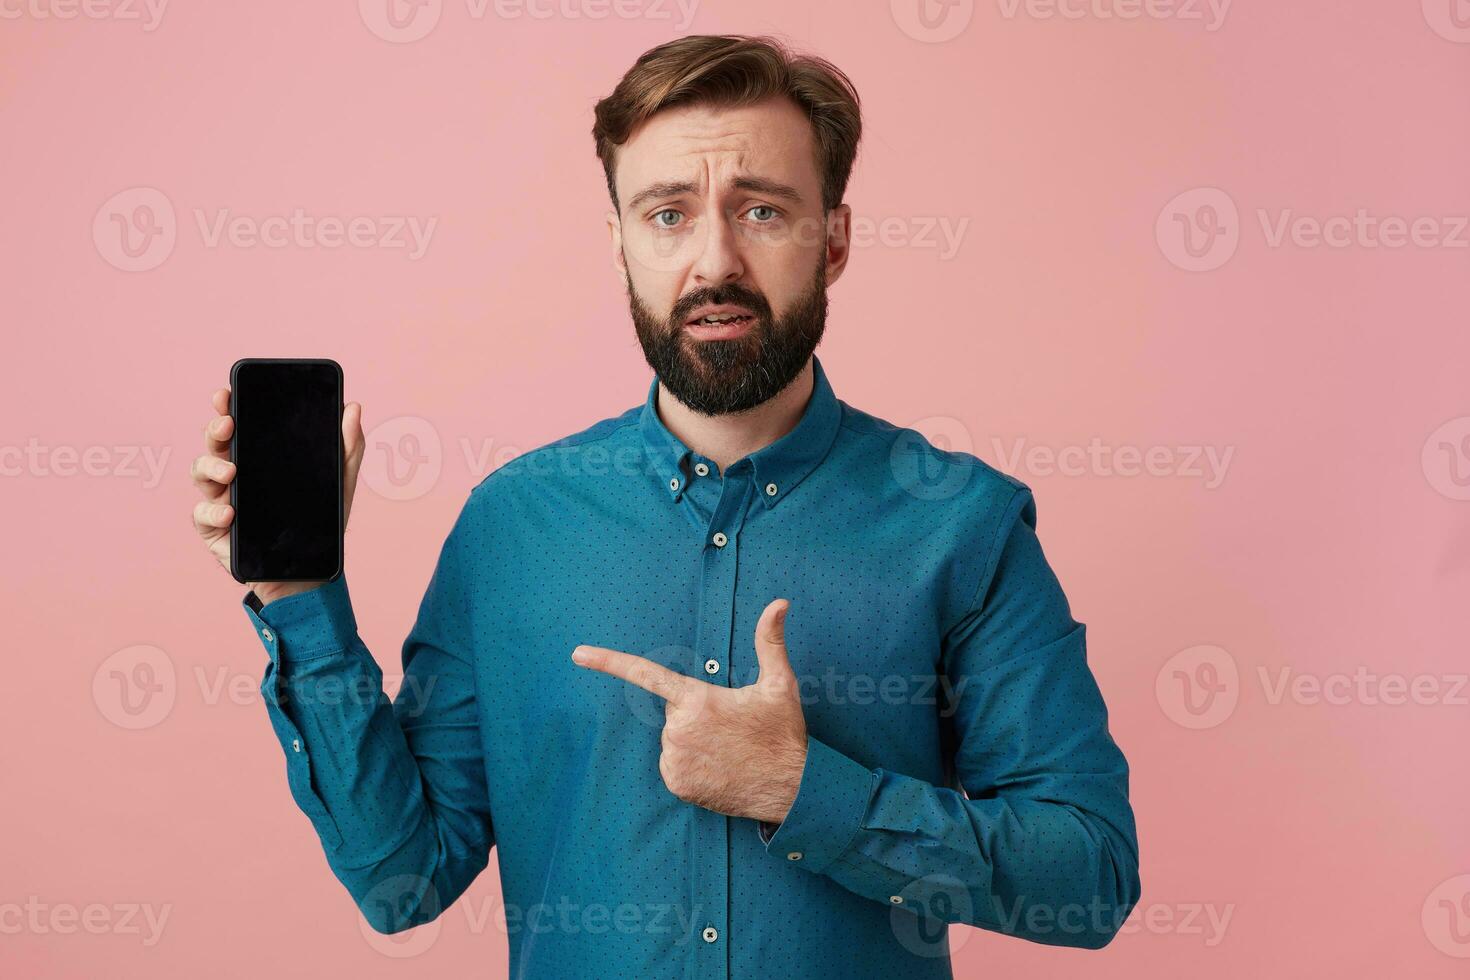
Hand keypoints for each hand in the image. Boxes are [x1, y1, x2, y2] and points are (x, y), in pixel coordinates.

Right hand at [190, 385, 365, 604]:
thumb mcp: (339, 483)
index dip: (227, 407)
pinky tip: (230, 512)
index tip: (227, 393)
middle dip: (215, 430)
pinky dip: (214, 511)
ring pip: (201, 473)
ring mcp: (221, 500)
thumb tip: (353, 407)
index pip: (238, 426)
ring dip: (211, 467)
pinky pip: (203, 515)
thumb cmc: (318, 521)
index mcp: (258, 457)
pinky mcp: (215, 530)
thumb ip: (347, 447)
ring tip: (231, 472)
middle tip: (228, 425)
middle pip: (215, 444)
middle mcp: (235, 474)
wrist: (309, 570)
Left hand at [572, 598, 807, 824]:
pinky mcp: (677, 784)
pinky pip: (674, 766)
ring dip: (693, 741)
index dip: (609, 661)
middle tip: (730, 728)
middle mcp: (678, 729)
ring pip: (673, 740)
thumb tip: (779, 602)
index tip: (578, 654)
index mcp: (697, 699)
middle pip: (673, 712)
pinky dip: (692, 765)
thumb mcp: (780, 684)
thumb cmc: (783, 734)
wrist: (791, 789)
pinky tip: (719, 768)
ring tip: (728, 750)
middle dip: (695, 715)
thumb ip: (770, 640)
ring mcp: (675, 760)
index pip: (645, 673)